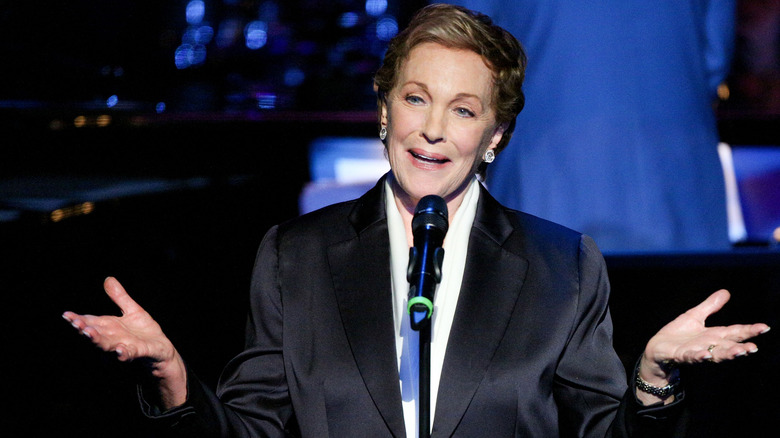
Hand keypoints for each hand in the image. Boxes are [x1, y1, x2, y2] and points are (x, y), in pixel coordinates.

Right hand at [62, 277, 186, 408]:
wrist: (162, 350)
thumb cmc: (144, 332)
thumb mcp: (133, 310)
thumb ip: (120, 297)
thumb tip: (108, 278)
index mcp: (109, 327)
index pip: (91, 322)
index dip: (78, 319)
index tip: (66, 315)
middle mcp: (113, 338)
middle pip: (95, 334)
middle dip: (84, 329)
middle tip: (74, 323)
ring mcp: (124, 346)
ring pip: (107, 345)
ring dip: (98, 340)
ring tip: (88, 333)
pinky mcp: (139, 352)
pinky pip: (129, 354)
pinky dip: (123, 353)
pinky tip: (120, 349)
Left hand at [636, 289, 769, 403]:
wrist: (657, 348)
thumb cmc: (678, 335)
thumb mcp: (695, 316)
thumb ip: (710, 306)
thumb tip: (726, 292)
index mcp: (713, 335)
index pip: (734, 332)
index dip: (749, 330)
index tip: (764, 327)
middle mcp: (708, 345)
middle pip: (728, 346)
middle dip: (741, 347)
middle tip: (754, 348)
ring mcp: (696, 351)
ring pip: (714, 354)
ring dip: (726, 354)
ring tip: (739, 352)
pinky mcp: (681, 355)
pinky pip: (691, 356)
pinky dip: (699, 356)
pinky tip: (706, 355)